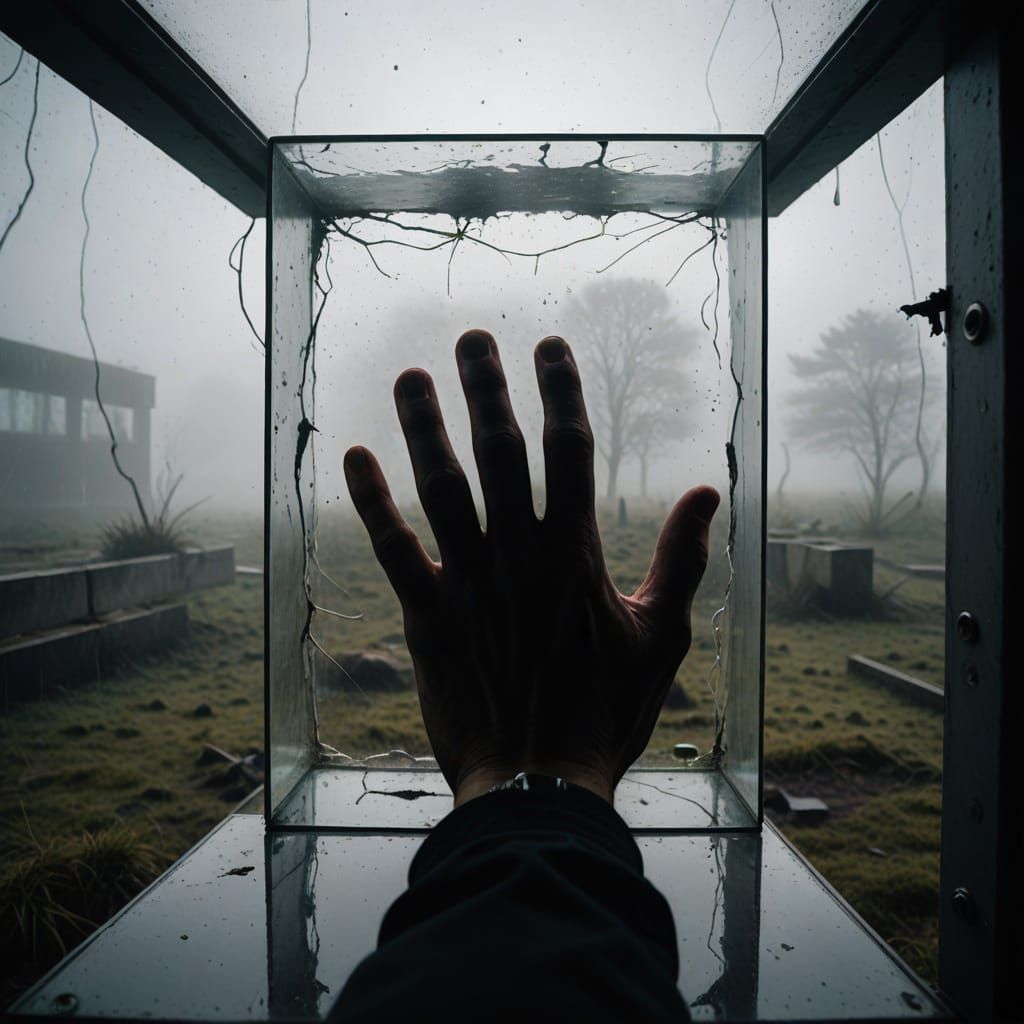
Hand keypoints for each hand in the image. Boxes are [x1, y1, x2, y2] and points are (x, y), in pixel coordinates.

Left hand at [343, 329, 717, 805]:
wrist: (539, 785)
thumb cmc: (606, 714)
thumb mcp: (660, 637)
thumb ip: (683, 561)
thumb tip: (708, 493)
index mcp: (576, 553)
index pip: (569, 449)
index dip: (560, 391)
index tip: (549, 346)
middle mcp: (519, 554)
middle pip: (500, 451)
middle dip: (487, 388)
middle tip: (473, 338)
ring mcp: (469, 582)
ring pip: (442, 486)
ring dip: (424, 427)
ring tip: (410, 376)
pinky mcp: (426, 616)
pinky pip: (393, 550)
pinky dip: (371, 503)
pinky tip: (354, 457)